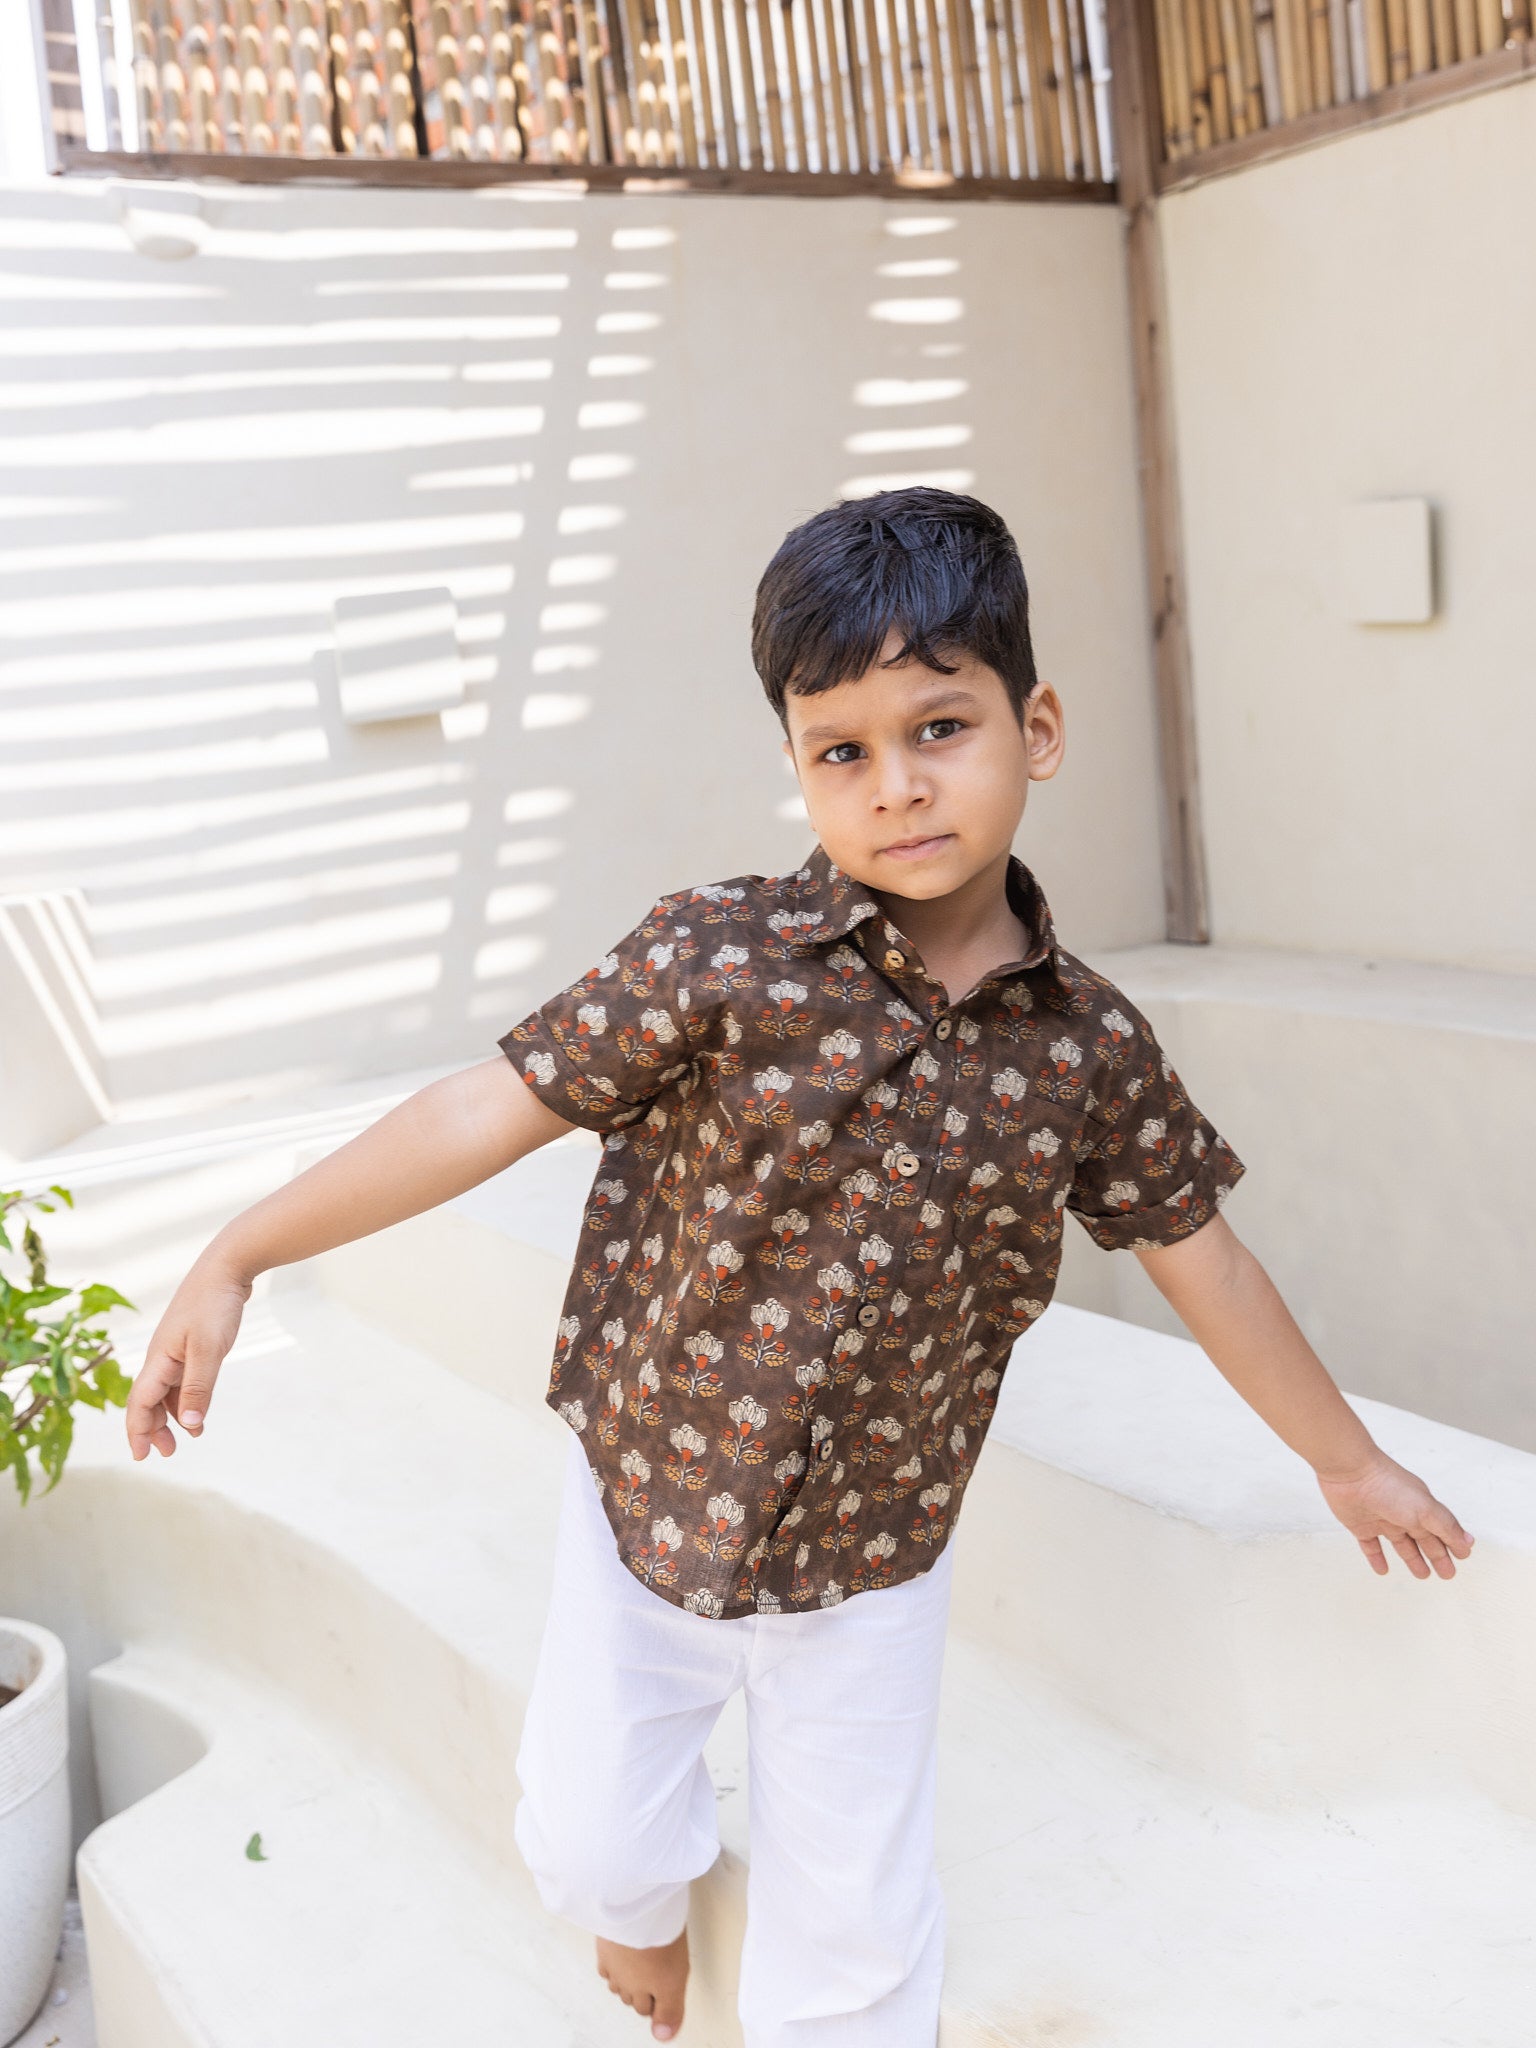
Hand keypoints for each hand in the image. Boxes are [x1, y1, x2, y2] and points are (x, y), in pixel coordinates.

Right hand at [124, 1256, 252, 1460]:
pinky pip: (182, 1380)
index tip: (141, 1456)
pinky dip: (187, 1399)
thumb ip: (198, 1388)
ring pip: (166, 1392)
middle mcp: (161, 1357)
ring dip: (172, 1416)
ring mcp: (176, 1350)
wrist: (228, 1267)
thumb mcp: (208, 1350)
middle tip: (167, 1453)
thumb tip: (189, 1426)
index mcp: (158, 1359)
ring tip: (188, 1437)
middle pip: (148, 1401)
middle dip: (153, 1428)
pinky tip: (200, 1411)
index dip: (137, 1431)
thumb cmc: (214, 1305)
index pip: (139, 1403)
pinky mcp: (192, 1344)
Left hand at [1315, 1450, 1475, 1578]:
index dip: (1453, 1544)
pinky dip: (1376, 1559)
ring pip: (1402, 1545)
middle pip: (1425, 1540)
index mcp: (1421, 1508)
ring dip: (1413, 1559)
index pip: (1442, 1530)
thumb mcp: (1425, 1508)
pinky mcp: (1360, 1525)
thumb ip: (1446, 1526)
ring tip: (1423, 1575)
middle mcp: (1404, 1514)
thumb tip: (1469, 1542)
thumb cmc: (1389, 1486)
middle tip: (1447, 1574)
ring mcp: (1382, 1520)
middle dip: (1438, 1557)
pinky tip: (1383, 1571)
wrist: (1349, 1471)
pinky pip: (1370, 1546)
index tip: (1462, 1557)